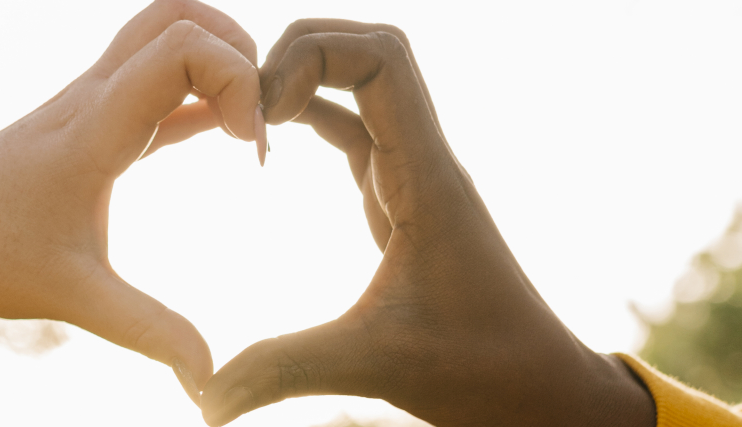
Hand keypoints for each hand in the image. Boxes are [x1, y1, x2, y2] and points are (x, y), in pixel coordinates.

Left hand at [0, 0, 263, 404]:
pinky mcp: (90, 123)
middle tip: (259, 118)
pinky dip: (198, 92)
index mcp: (92, 127)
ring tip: (245, 132)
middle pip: (177, 15)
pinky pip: (154, 82)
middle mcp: (91, 97)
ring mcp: (89, 104)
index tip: (251, 147)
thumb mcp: (75, 297)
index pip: (181, 47)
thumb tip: (210, 379)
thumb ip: (147, 331)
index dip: (238, 79)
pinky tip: (222, 133)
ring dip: (218, 64)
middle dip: (238, 50)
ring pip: (163, 37)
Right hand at [198, 20, 655, 425]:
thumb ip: (282, 369)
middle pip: (374, 50)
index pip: (383, 61)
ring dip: (307, 77)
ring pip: (366, 83)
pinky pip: (356, 127)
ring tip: (250, 115)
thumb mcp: (373, 364)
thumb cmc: (480, 370)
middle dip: (304, 49)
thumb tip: (204, 402)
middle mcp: (424, 161)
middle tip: (248, 98)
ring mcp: (414, 174)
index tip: (264, 111)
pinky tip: (272, 142)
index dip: (314, 56)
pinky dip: (312, 115)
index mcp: (426, 178)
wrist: (537, 387)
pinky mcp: (402, 197)